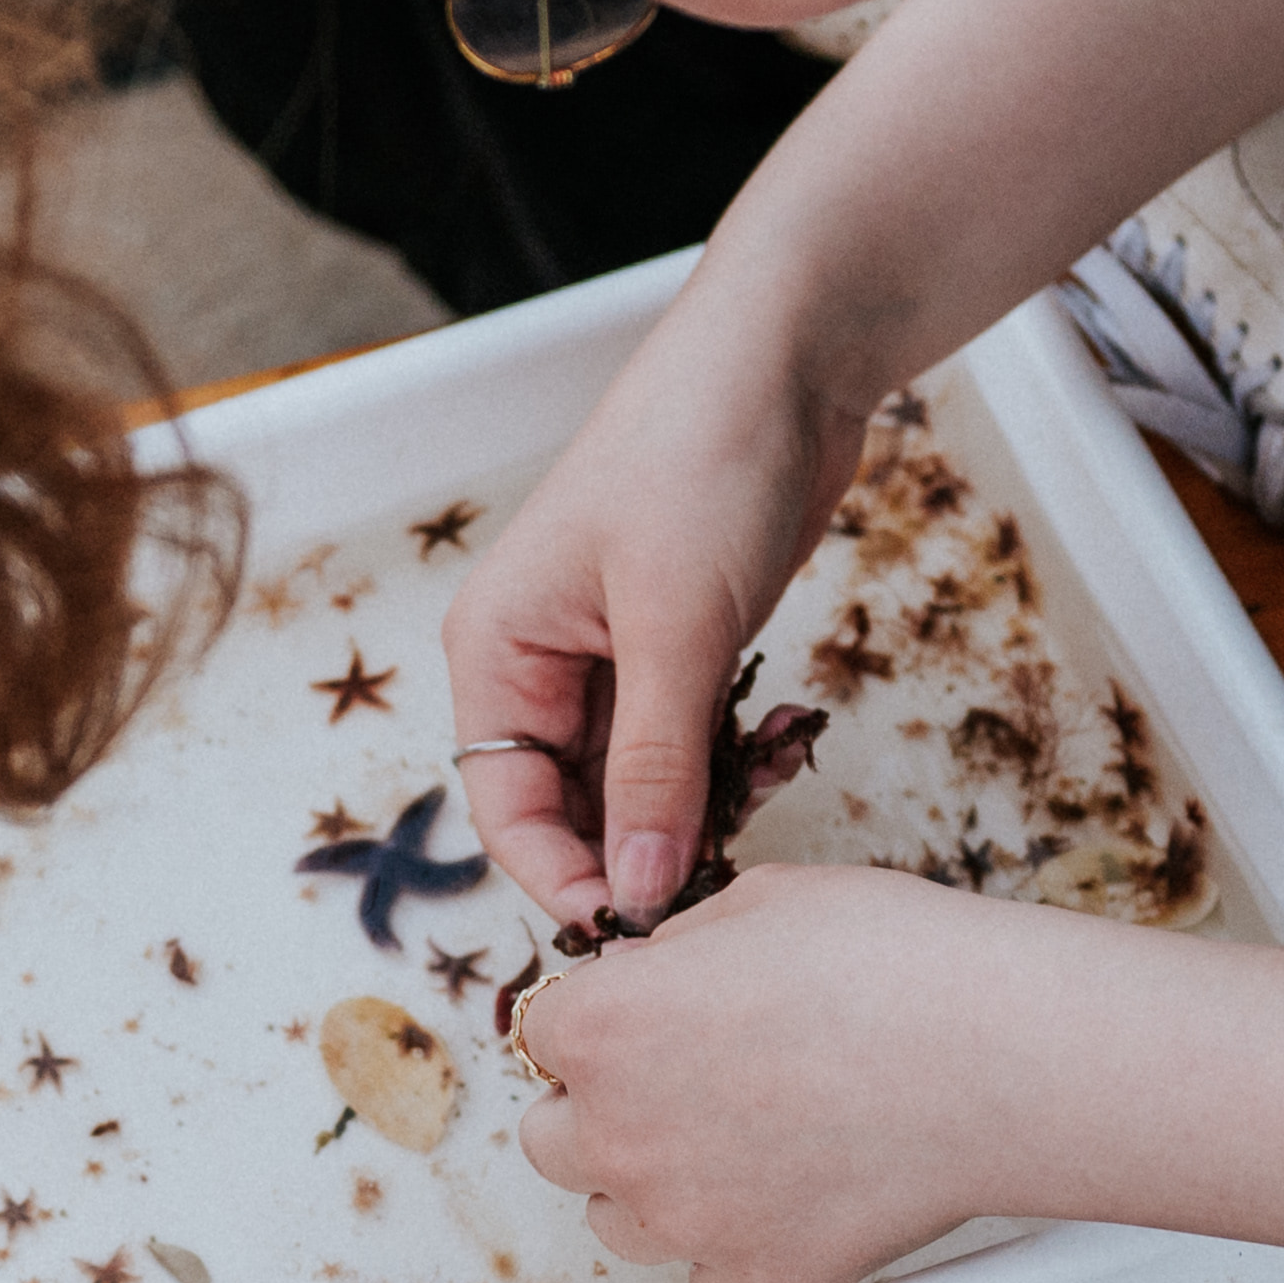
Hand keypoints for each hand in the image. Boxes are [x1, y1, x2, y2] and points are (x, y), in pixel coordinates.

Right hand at [447, 277, 873, 925]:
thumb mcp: (676, 626)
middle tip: (728, 868)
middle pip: (574, 807)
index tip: (642, 928)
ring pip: (642, 784)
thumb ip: (655, 768)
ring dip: (704, 801)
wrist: (787, 354)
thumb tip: (641, 892)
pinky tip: (782, 740)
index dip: (567, 878)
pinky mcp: (680, 649)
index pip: (506, 810)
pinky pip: (692, 744)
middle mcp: (539, 663)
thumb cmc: (701, 459)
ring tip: (770, 775)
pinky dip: (735, 759)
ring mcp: (612, 658)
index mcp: (496, 650)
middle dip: (650, 842)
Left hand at [514, 864, 1060, 1282]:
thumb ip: (678, 947)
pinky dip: (740, 1245)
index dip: (597, 1025)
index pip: (541, 1038)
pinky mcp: (758, 1282)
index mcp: (600, 1030)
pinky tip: (796, 1195)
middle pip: (555, 1144)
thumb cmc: (896, 965)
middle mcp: (618, 1137)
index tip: (643, 1023)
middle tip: (682, 1086)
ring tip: (742, 1144)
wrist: (1002, 1058)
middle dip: (602, 1114)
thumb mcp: (762, 902)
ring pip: (621, 1222)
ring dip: (658, 1186)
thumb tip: (650, 973)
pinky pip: (711, 1277)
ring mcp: (685, 1222)